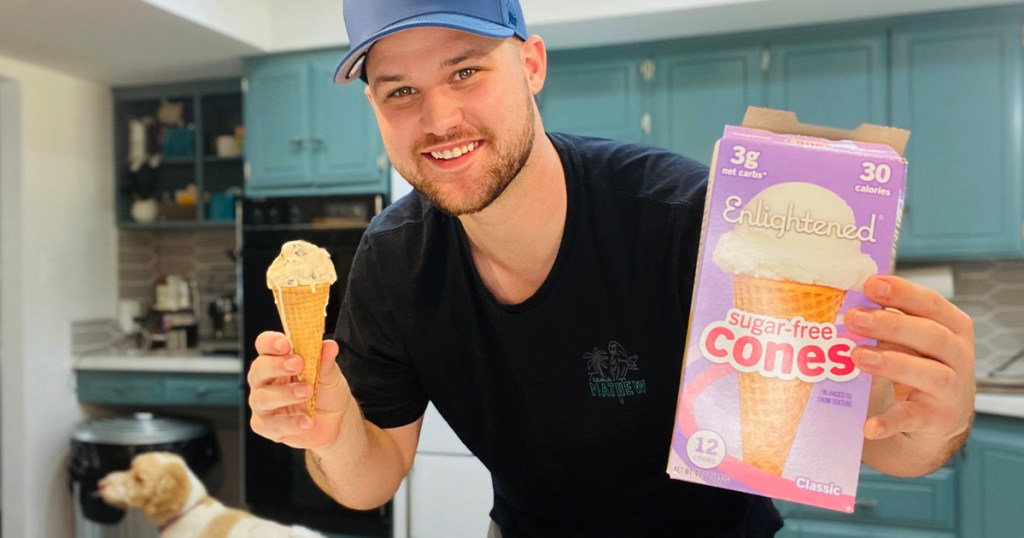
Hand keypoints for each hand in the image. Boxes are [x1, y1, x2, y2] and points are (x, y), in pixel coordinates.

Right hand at [247, 331, 350, 449]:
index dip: (270, 343)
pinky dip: (292, 423)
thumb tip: (329, 345)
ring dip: (286, 394)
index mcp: (277, 360)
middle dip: (276, 366)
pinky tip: (308, 421)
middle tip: (297, 364)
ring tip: (308, 392)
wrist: (337, 420)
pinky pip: (273, 424)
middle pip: (258, 369)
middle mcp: (265, 381)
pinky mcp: (267, 426)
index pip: (264, 345)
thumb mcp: (330, 374)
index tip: (286, 344)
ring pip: (263, 398)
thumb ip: (325, 361)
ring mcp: (263, 404)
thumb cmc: (327, 391)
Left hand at [845, 275, 974, 444]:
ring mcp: (951, 390)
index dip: (902, 293)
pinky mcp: (936, 419)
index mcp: (952, 327)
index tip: (871, 285)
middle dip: (891, 324)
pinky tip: (868, 426)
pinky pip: (911, 419)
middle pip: (931, 335)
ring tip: (857, 356)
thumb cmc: (918, 363)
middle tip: (853, 318)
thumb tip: (848, 302)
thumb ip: (889, 320)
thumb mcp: (911, 338)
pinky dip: (889, 422)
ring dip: (892, 363)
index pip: (931, 304)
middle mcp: (958, 356)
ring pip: (929, 374)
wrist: (938, 416)